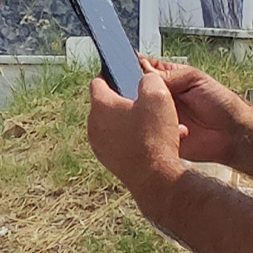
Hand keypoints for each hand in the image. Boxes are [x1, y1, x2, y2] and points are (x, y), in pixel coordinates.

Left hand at [88, 72, 186, 215]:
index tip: (125, 75)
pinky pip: (121, 142)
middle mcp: (94, 126)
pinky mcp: (110, 161)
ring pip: (116, 125)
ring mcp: (100, 146)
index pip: (99, 81)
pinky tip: (154, 143)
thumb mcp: (158, 96)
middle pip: (109, 105)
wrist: (155, 178)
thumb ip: (149, 79)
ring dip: (133, 122)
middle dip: (127, 102)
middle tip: (148, 103)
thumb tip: (146, 80)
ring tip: (156, 126)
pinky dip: (134, 139)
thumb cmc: (154, 137)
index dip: (113, 74)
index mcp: (100, 106)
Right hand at [142, 58, 252, 166]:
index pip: (143, 70)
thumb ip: (169, 75)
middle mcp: (161, 98)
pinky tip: (158, 127)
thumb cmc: (220, 102)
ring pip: (138, 113)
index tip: (126, 71)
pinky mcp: (160, 136)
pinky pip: (147, 132)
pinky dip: (150, 130)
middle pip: (136, 92)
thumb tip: (144, 74)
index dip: (133, 69)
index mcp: (168, 79)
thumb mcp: (195, 78)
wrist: (231, 132)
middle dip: (134, 92)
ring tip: (153, 111)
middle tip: (139, 93)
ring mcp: (159, 117)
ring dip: (142, 112)